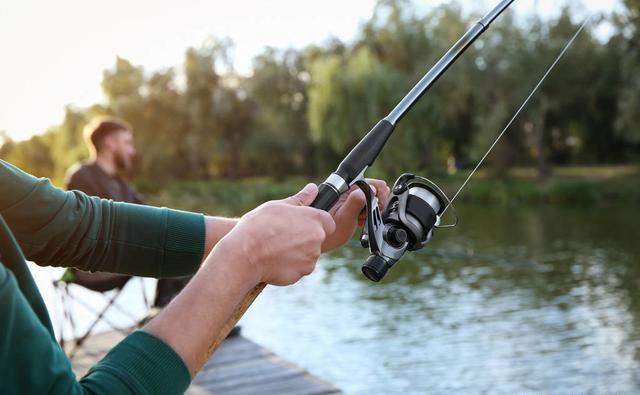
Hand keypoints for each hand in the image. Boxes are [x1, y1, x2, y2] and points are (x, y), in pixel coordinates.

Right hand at [216, 183, 334, 285]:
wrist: (246, 254)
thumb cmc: (260, 225)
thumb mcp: (278, 206)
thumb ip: (300, 199)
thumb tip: (313, 188)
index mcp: (315, 219)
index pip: (328, 222)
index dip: (316, 223)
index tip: (302, 224)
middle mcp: (318, 239)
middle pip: (317, 239)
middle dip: (304, 238)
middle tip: (283, 235)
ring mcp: (311, 258)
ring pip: (308, 254)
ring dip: (297, 252)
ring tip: (275, 247)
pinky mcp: (301, 273)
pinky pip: (298, 268)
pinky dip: (290, 265)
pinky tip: (274, 259)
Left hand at [322, 178, 389, 251]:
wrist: (321, 241)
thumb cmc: (330, 233)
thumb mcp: (345, 218)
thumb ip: (356, 202)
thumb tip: (370, 189)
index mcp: (346, 189)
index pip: (370, 183)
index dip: (379, 194)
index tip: (380, 206)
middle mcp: (347, 190)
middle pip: (371, 190)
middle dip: (376, 203)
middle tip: (371, 215)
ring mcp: (347, 198)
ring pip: (368, 198)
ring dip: (371, 209)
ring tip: (364, 220)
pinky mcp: (348, 205)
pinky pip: (363, 206)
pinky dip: (366, 214)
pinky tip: (360, 221)